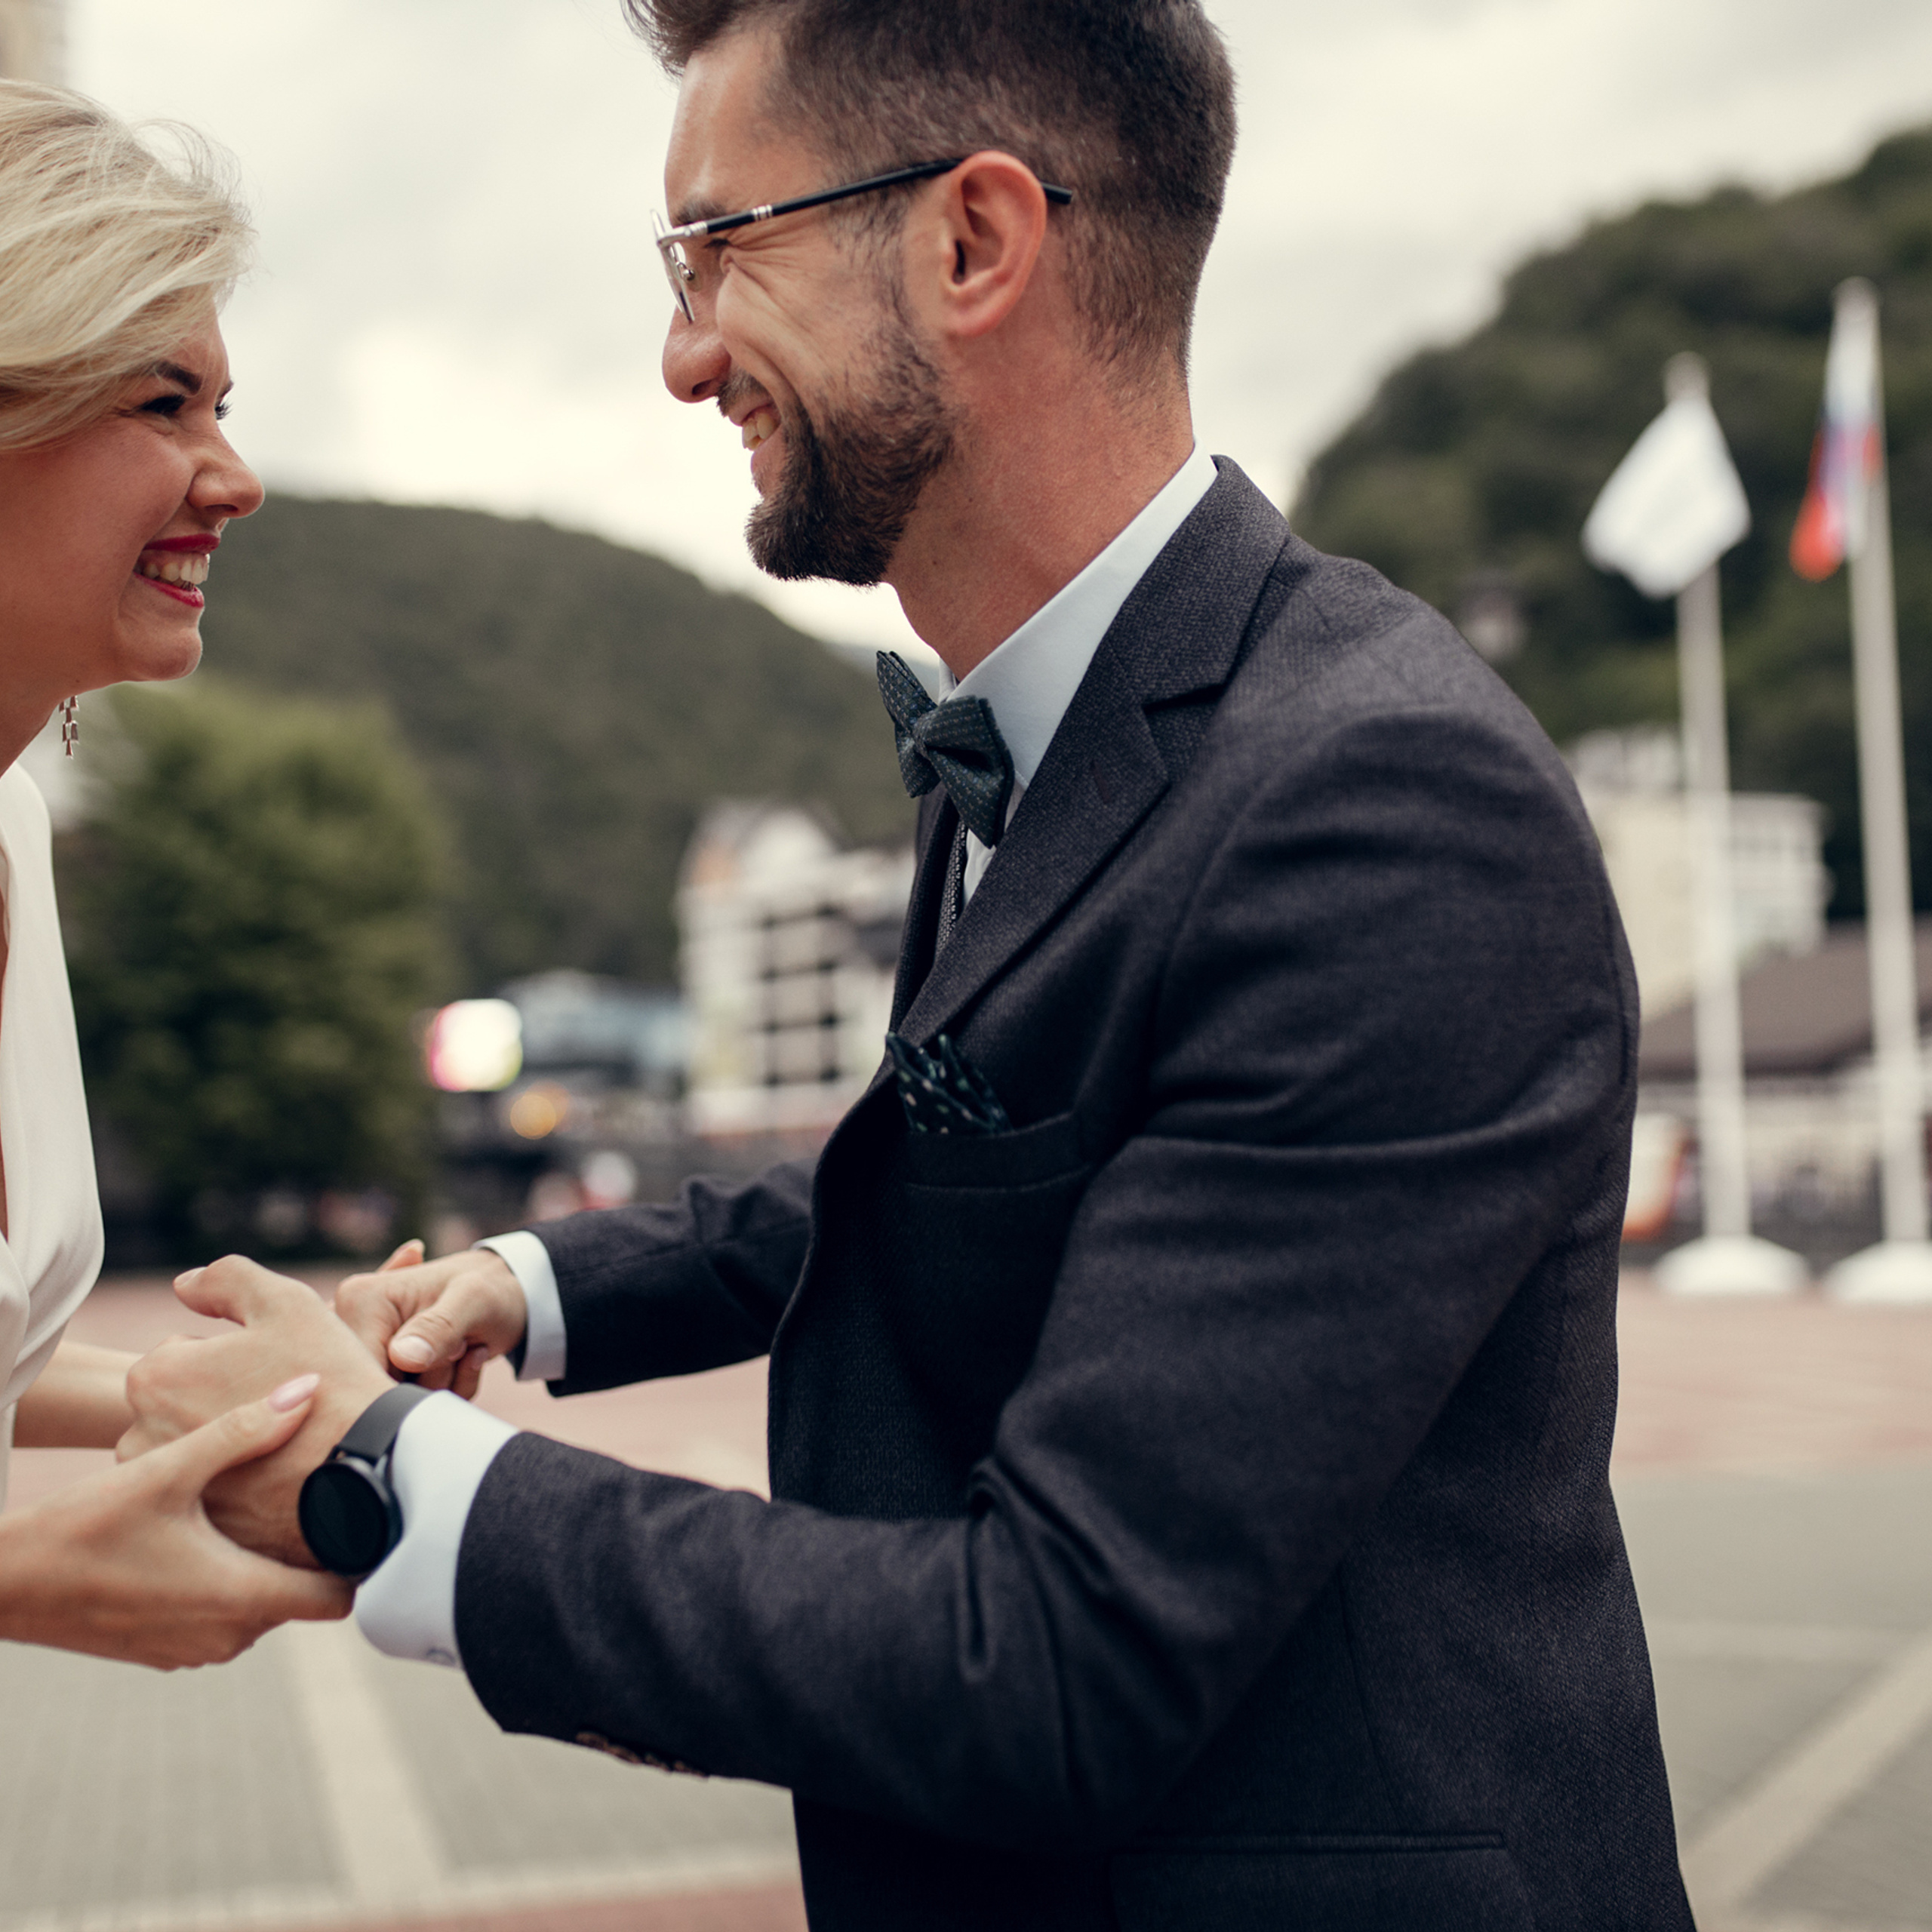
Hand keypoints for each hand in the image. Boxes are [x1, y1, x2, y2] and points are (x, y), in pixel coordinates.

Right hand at [0, 1379, 351, 1667]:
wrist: (4, 1584)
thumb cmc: (83, 1526)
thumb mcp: (166, 1469)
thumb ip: (243, 1431)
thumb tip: (307, 1390)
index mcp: (239, 1598)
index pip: (339, 1597)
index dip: (362, 1558)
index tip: (372, 1512)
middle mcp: (228, 1636)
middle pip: (306, 1595)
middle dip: (316, 1549)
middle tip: (329, 1491)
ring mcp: (197, 1648)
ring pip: (266, 1602)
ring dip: (272, 1560)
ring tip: (278, 1503)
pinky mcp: (171, 1647)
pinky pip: (227, 1613)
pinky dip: (235, 1577)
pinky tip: (223, 1529)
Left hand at [120, 1257, 393, 1567]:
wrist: (369, 1472)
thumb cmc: (330, 1381)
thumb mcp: (287, 1304)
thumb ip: (227, 1279)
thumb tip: (184, 1285)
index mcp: (156, 1376)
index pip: (181, 1354)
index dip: (234, 1358)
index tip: (273, 1374)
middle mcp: (140, 1436)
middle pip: (179, 1404)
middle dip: (218, 1403)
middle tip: (280, 1412)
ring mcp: (167, 1490)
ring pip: (191, 1450)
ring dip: (221, 1445)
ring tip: (280, 1448)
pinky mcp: (191, 1529)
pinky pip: (209, 1495)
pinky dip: (235, 1487)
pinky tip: (278, 1480)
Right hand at [334, 1246, 526, 1396]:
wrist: (513, 1295)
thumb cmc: (492, 1288)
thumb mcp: (474, 1300)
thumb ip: (440, 1326)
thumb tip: (403, 1358)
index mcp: (361, 1299)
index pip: (360, 1369)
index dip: (402, 1383)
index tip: (447, 1359)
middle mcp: (356, 1325)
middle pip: (377, 1390)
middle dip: (429, 1381)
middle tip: (463, 1344)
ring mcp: (374, 1350)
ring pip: (398, 1402)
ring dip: (444, 1385)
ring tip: (465, 1346)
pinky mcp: (392, 1368)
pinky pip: (414, 1403)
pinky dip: (449, 1389)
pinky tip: (466, 1356)